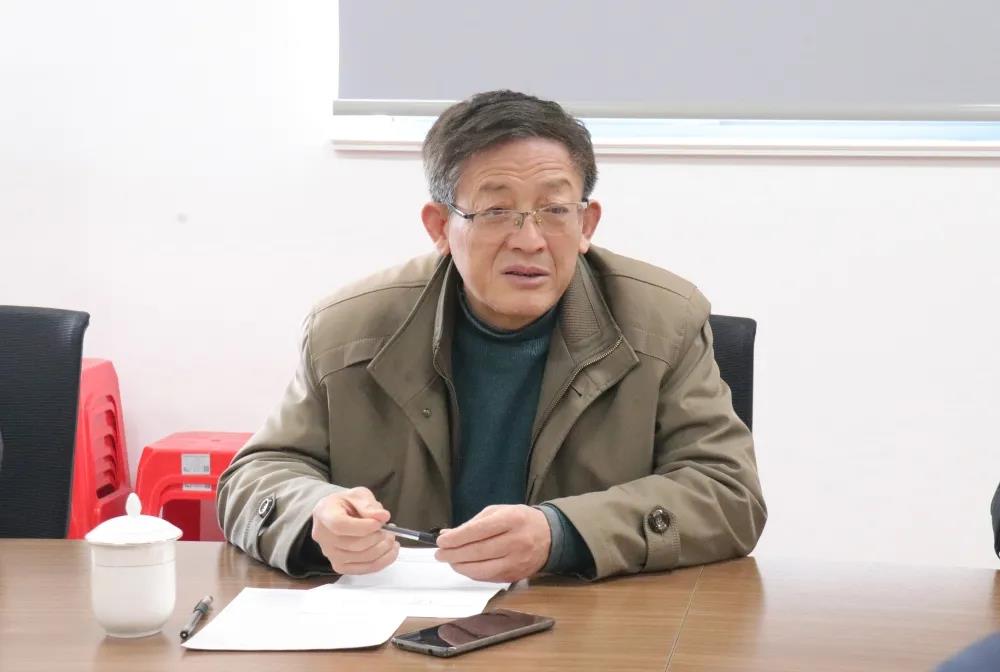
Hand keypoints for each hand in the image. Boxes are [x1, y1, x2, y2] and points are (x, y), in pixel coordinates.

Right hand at [310, 487, 398, 573]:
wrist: (336, 514)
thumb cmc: (346, 503)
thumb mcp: (358, 495)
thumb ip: (369, 505)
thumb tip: (383, 517)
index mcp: (325, 513)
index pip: (340, 525)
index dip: (363, 526)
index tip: (380, 523)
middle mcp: (323, 537)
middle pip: (353, 544)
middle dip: (378, 538)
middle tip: (390, 529)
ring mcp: (330, 554)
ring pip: (361, 558)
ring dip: (383, 549)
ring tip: (391, 537)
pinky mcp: (340, 566)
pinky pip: (363, 569)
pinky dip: (382, 562)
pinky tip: (391, 551)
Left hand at [435, 505, 550, 582]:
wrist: (549, 536)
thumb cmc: (519, 520)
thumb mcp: (497, 512)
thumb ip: (473, 524)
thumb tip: (447, 536)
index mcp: (512, 520)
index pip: (479, 531)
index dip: (457, 538)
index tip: (441, 541)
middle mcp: (516, 541)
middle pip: (478, 552)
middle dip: (454, 554)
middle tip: (440, 554)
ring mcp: (517, 562)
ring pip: (482, 570)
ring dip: (460, 567)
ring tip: (450, 561)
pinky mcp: (515, 576)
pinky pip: (488, 578)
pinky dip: (472, 574)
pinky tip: (465, 567)